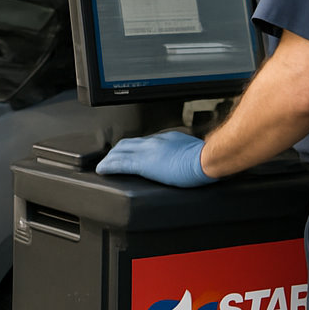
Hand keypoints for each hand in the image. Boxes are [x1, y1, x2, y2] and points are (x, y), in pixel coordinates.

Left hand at [96, 131, 213, 187]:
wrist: (206, 159)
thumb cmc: (206, 158)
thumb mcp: (193, 151)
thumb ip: (185, 153)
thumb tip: (187, 160)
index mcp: (166, 138)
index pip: (143, 141)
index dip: (133, 147)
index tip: (128, 152)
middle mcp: (154, 141)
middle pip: (128, 143)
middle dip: (117, 150)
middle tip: (110, 158)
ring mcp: (147, 151)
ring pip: (120, 151)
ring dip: (110, 158)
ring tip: (104, 165)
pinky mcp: (143, 163)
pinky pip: (120, 163)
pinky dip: (108, 165)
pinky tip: (102, 170)